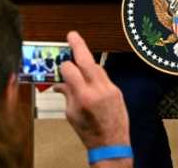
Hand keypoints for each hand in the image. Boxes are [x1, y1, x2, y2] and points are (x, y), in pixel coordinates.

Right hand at [54, 31, 129, 150]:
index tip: (60, 66)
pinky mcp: (117, 90)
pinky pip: (104, 77)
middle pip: (87, 61)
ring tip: (78, 55)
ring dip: (87, 61)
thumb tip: (60, 82)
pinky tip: (89, 75)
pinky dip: (95, 74)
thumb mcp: (71, 115)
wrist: (112, 143)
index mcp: (84, 97)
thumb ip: (67, 95)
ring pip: (97, 67)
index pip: (71, 70)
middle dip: (78, 46)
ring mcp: (110, 89)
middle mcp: (98, 90)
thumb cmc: (89, 132)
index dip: (63, 66)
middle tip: (71, 35)